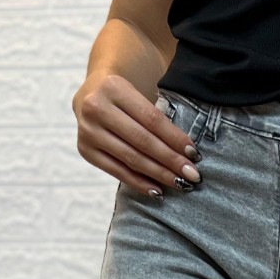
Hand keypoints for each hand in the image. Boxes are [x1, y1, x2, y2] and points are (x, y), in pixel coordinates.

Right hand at [72, 73, 202, 197]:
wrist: (91, 94)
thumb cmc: (127, 95)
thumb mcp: (141, 89)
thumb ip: (162, 108)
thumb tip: (190, 148)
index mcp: (113, 87)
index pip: (152, 119)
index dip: (174, 138)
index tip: (194, 154)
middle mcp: (96, 108)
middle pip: (142, 140)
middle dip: (170, 160)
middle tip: (193, 175)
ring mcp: (88, 131)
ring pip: (131, 158)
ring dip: (159, 174)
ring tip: (180, 183)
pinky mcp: (85, 150)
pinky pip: (117, 172)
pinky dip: (139, 183)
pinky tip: (157, 191)